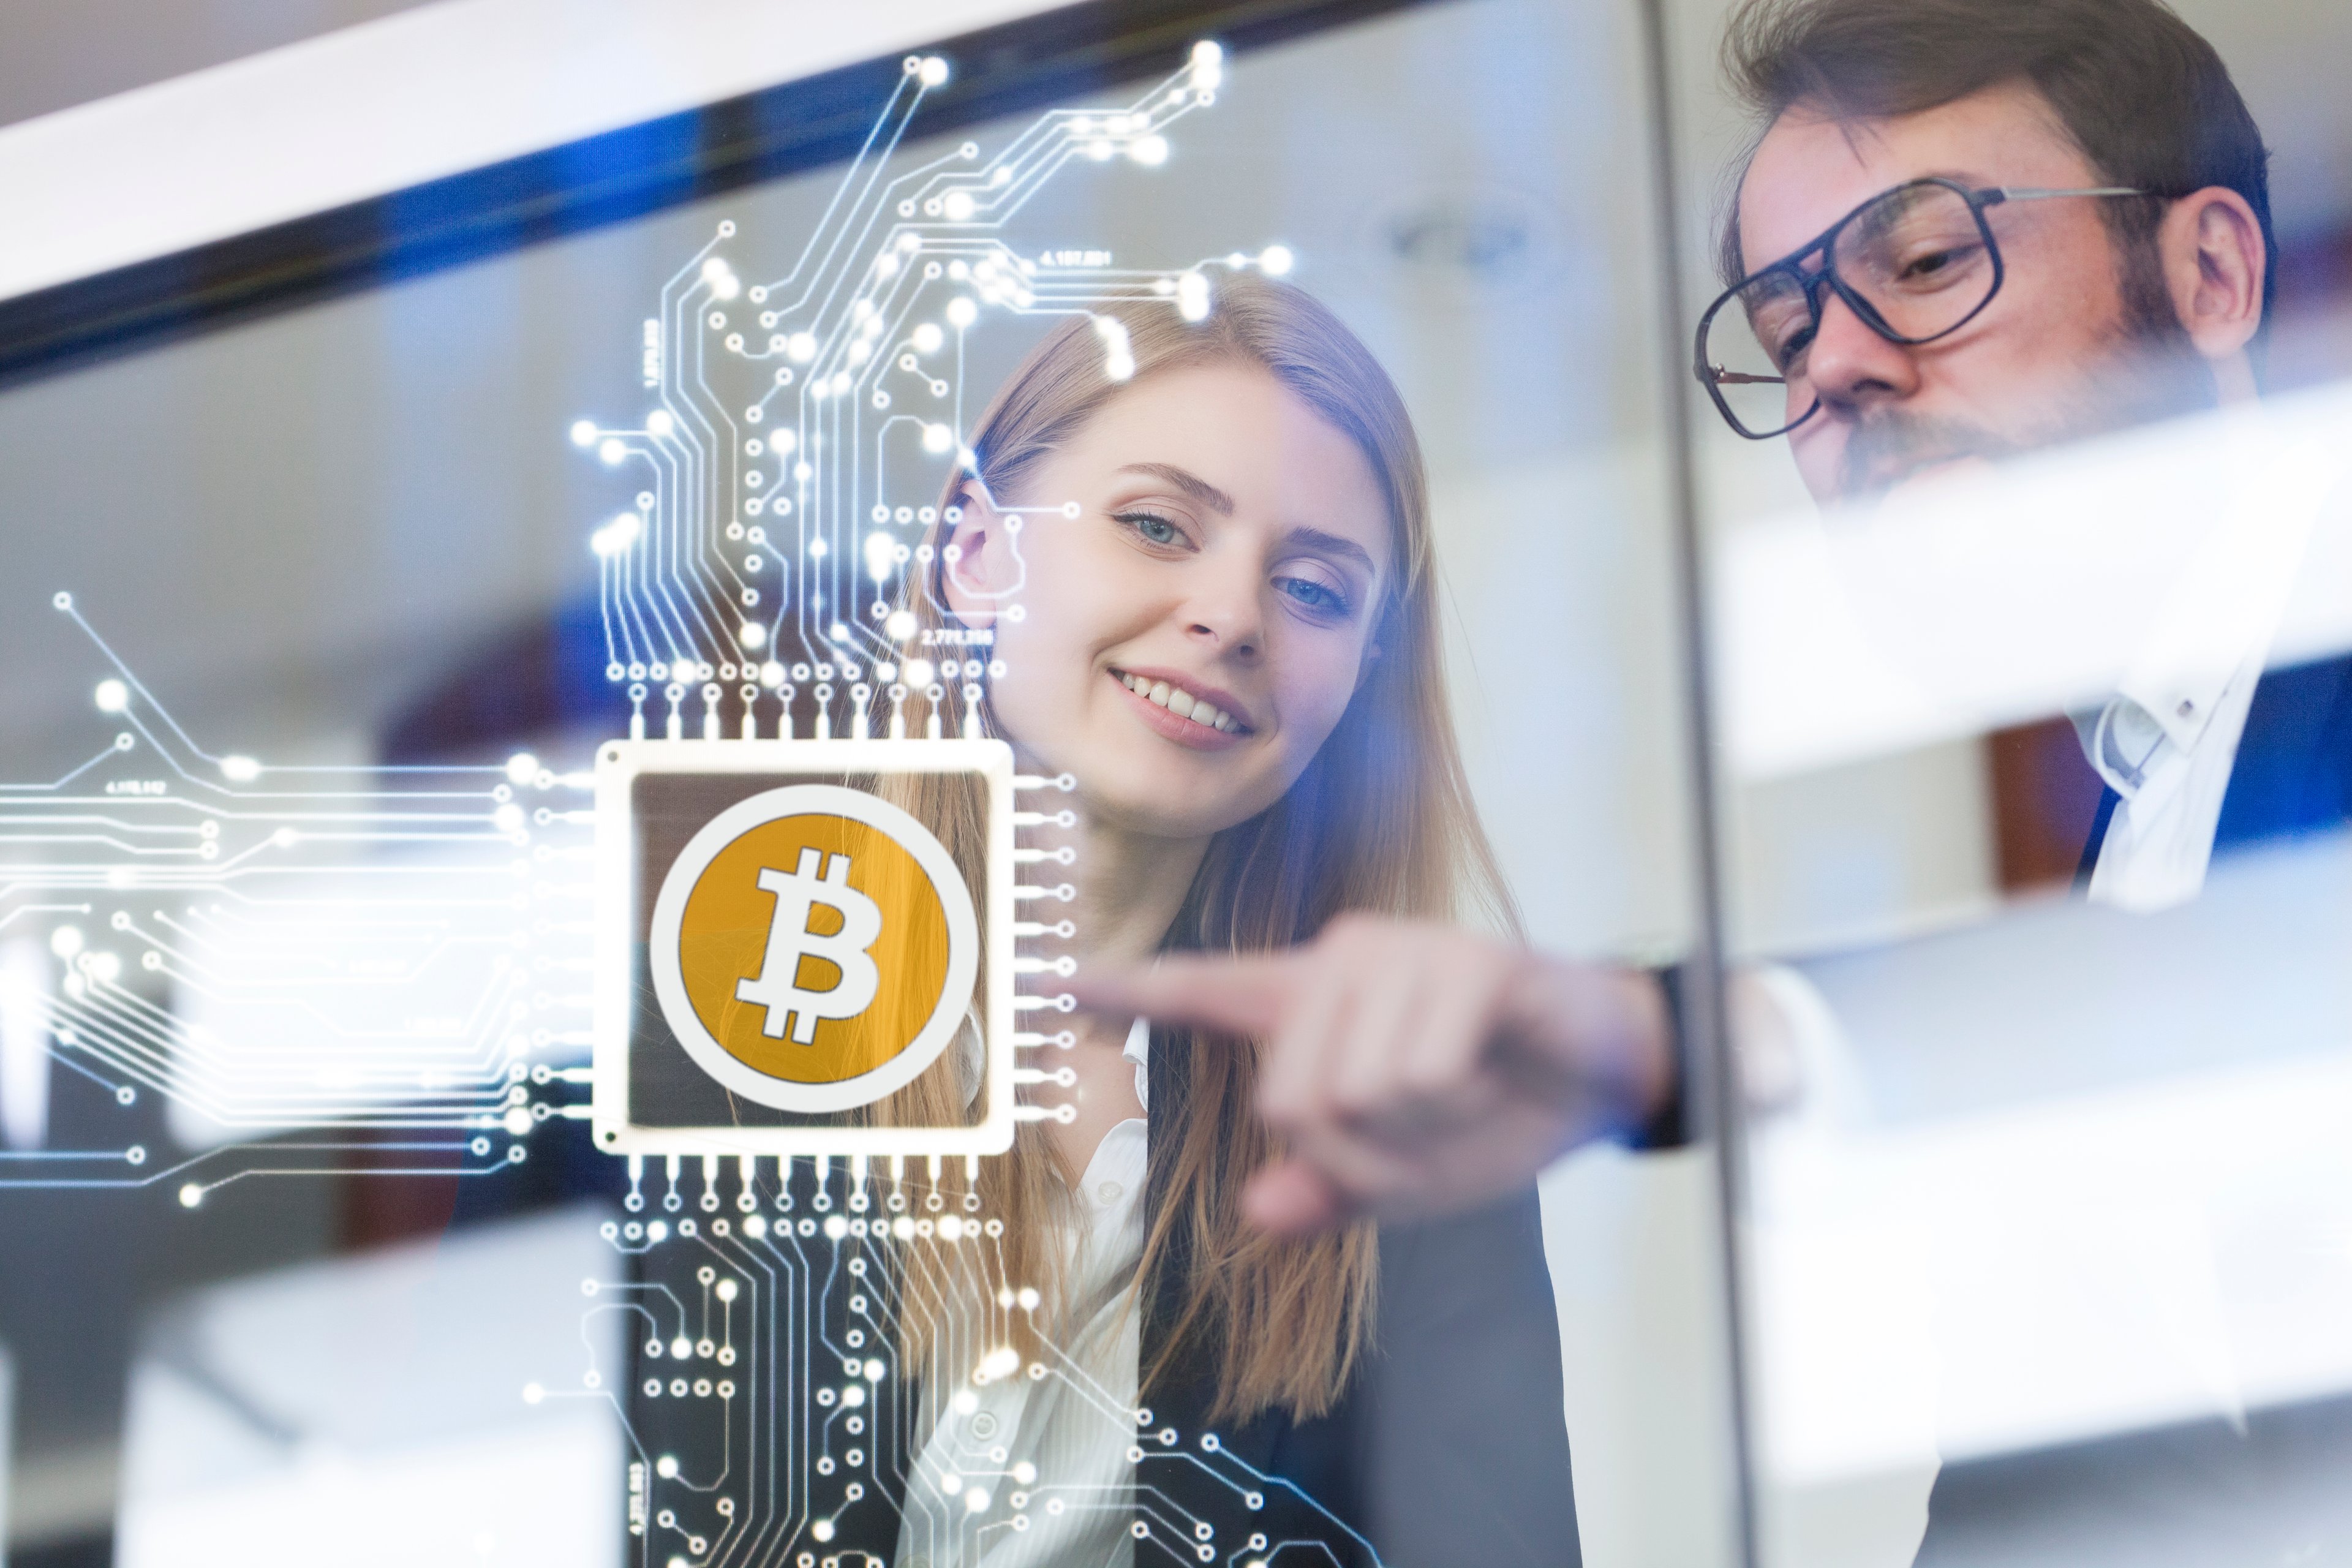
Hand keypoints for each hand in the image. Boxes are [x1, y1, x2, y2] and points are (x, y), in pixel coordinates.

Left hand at [1067, 915, 1674, 1235]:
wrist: (1602, 1075)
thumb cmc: (1492, 1109)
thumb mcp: (1404, 1173)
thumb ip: (1328, 1192)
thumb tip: (1260, 1213)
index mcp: (1312, 1004)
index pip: (1200, 989)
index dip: (1123, 991)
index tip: (1050, 980)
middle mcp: (1340, 960)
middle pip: (1290, 1100)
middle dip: (1362, 1155)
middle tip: (1422, 1134)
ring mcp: (1397, 951)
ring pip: (1355, 1093)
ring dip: (1418, 1132)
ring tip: (1461, 1098)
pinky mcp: (1459, 958)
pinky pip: (1420, 1075)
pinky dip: (1458, 1108)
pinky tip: (1487, 1077)